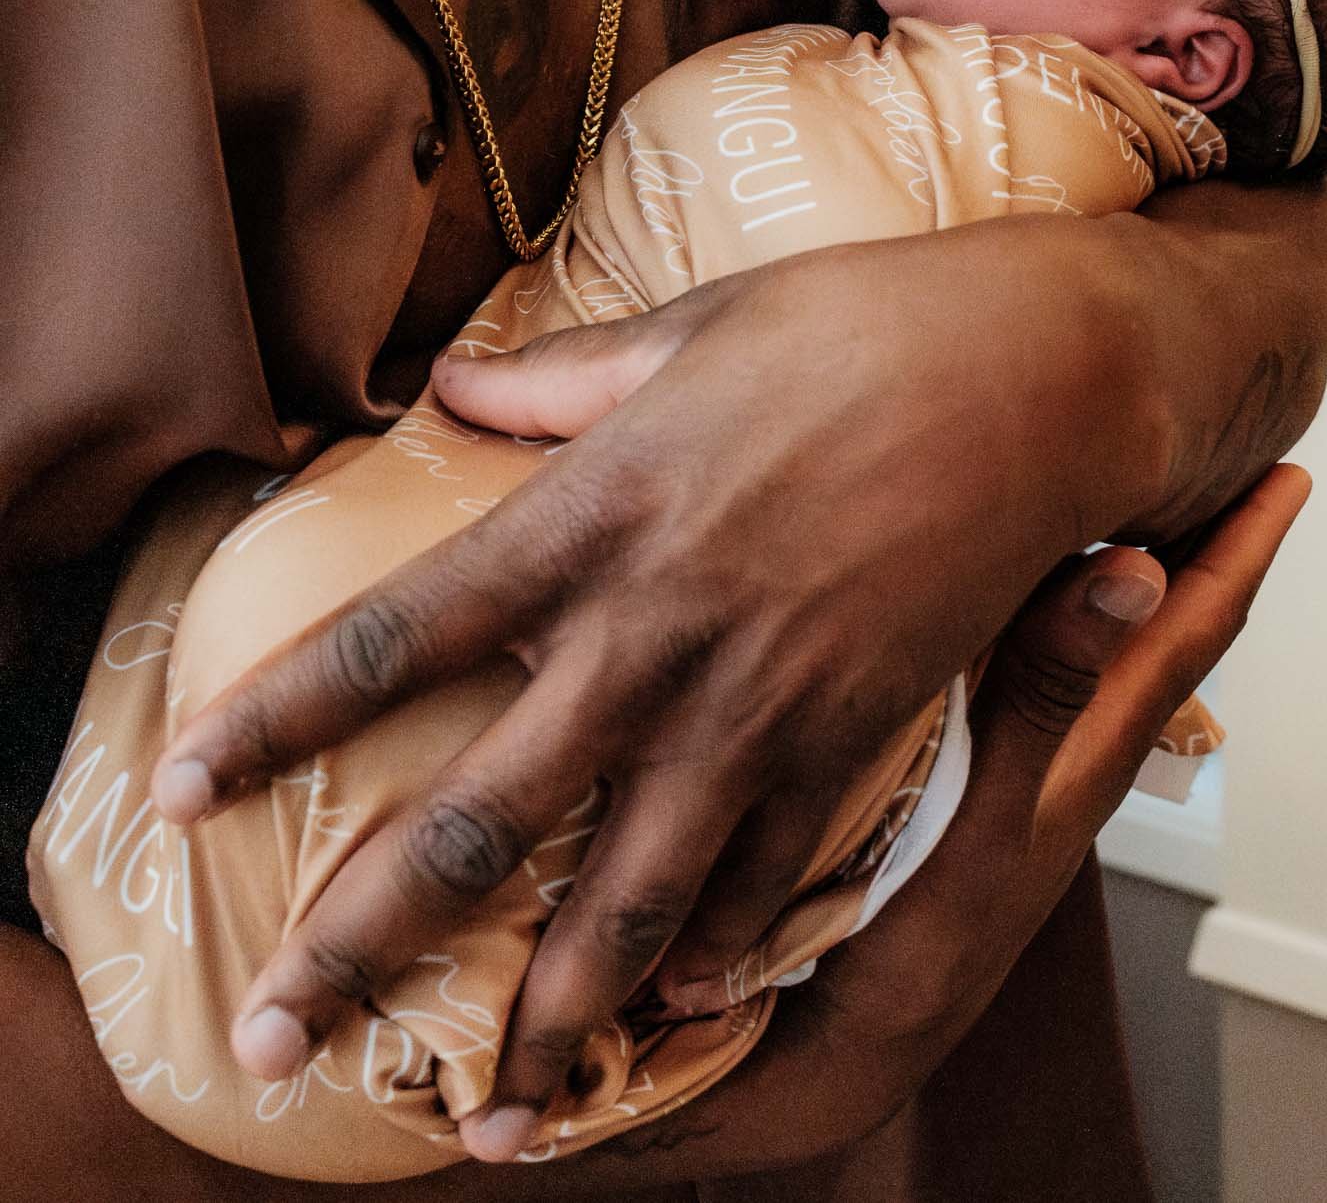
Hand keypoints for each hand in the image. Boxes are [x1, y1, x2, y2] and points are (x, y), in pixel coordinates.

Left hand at [150, 209, 1325, 1154]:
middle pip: (473, 816)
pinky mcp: (848, 734)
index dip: (273, 721)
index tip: (178, 790)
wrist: (1038, 371)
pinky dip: (713, 962)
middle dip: (359, 941)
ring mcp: (752, 698)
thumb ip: (558, 380)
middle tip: (270, 1034)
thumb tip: (450, 384)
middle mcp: (648, 628)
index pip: (392, 637)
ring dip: (542, 1014)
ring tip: (480, 1114)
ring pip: (619, 897)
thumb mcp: (688, 326)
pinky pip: (764, 881)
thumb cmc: (862, 323)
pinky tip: (669, 1023)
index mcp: (589, 513)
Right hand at [570, 467, 1310, 1182]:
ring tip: (1132, 485)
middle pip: (1156, 627)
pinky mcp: (952, 777)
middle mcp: (1059, 753)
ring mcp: (1010, 768)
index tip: (1290, 473)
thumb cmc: (900, 961)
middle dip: (1198, 536)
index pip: (1190, 635)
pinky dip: (1042, 603)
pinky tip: (1002, 577)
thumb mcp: (981, 826)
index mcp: (1082, 757)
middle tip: (1225, 447)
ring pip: (1093, 642)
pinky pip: (1025, 663)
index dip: (1242, 549)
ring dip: (1126, 562)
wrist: (810, 1065)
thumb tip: (1136, 571)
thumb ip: (1045, 701)